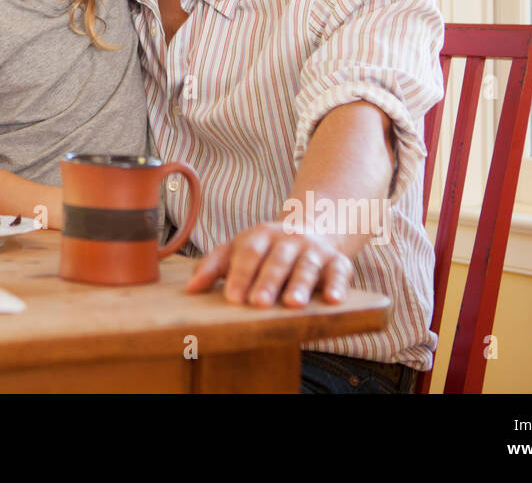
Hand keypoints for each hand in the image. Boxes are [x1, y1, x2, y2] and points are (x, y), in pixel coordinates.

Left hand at [184, 221, 354, 307]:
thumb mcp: (238, 249)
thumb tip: (190, 290)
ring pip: (307, 266)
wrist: (312, 227)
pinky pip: (340, 272)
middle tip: (257, 303)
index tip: (232, 297)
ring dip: (300, 285)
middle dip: (267, 281)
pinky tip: (334, 299)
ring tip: (292, 304)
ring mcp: (314, 249)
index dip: (240, 274)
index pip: (248, 253)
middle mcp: (288, 239)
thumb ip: (213, 267)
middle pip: (277, 260)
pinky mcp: (338, 261)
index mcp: (260, 235)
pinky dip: (339, 285)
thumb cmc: (266, 248)